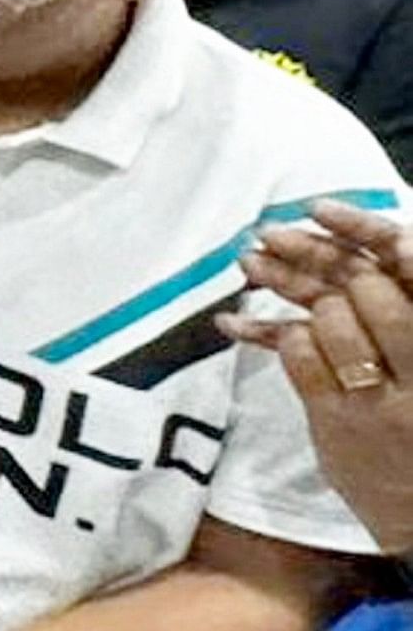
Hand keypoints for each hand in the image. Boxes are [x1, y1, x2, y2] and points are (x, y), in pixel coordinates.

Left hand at [232, 202, 412, 550]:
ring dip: (282, 285)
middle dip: (310, 254)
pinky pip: (300, 360)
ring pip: (329, 319)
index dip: (363, 231)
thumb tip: (377, 251)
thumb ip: (402, 311)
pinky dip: (266, 335)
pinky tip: (235, 323)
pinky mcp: (345, 422)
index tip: (320, 208)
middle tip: (268, 233)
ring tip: (250, 261)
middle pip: (362, 287)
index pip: (407, 265)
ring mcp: (386, 395)